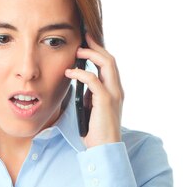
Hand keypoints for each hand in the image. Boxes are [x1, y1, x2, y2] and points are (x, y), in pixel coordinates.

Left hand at [65, 32, 123, 147]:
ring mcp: (113, 94)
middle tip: (83, 38)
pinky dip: (80, 73)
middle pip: (110, 59)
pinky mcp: (105, 100)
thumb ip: (91, 96)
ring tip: (77, 51)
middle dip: (96, 46)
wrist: (105, 149)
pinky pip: (93, 79)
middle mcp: (117, 89)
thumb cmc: (97, 132)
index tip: (87, 43)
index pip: (109, 65)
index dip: (99, 52)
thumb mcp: (93, 109)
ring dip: (90, 54)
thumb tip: (82, 85)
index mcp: (115, 91)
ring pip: (106, 64)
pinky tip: (69, 73)